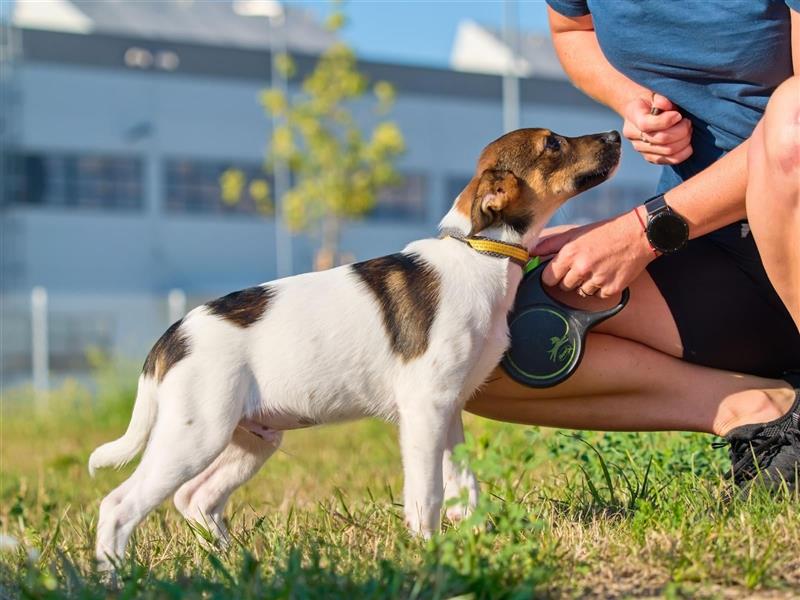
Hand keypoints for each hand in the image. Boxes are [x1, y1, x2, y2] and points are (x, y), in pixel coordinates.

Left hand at [532, 211, 654, 298]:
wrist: (638, 235)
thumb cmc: (605, 232)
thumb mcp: (575, 233)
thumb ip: (550, 244)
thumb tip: (530, 251)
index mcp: (570, 254)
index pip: (548, 278)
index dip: (552, 276)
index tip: (558, 272)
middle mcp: (582, 268)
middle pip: (564, 287)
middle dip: (569, 279)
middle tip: (581, 267)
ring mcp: (597, 280)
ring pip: (581, 292)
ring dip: (585, 284)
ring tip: (596, 268)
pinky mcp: (612, 288)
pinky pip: (599, 295)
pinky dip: (602, 288)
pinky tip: (607, 274)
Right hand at [622, 93, 692, 164]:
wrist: (643, 109)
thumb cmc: (652, 99)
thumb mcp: (654, 93)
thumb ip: (660, 98)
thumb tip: (667, 106)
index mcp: (633, 116)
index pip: (646, 124)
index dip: (666, 121)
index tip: (678, 115)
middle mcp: (633, 135)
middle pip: (660, 139)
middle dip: (681, 131)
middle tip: (687, 122)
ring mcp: (641, 148)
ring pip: (667, 151)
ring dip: (684, 140)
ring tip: (688, 130)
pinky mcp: (650, 157)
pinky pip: (669, 160)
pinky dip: (683, 153)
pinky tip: (687, 144)